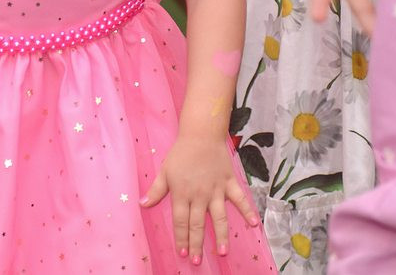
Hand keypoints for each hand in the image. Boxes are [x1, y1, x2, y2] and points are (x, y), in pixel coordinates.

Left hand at [141, 135, 257, 263]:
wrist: (201, 134)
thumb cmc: (181, 153)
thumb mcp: (164, 171)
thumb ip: (155, 190)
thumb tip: (142, 204)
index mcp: (182, 193)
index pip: (181, 222)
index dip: (181, 239)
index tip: (182, 253)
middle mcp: (199, 195)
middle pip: (198, 224)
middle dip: (197, 244)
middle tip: (198, 261)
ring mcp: (216, 190)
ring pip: (219, 217)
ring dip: (221, 235)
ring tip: (223, 252)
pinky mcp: (229, 183)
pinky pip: (240, 199)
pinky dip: (247, 211)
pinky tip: (253, 224)